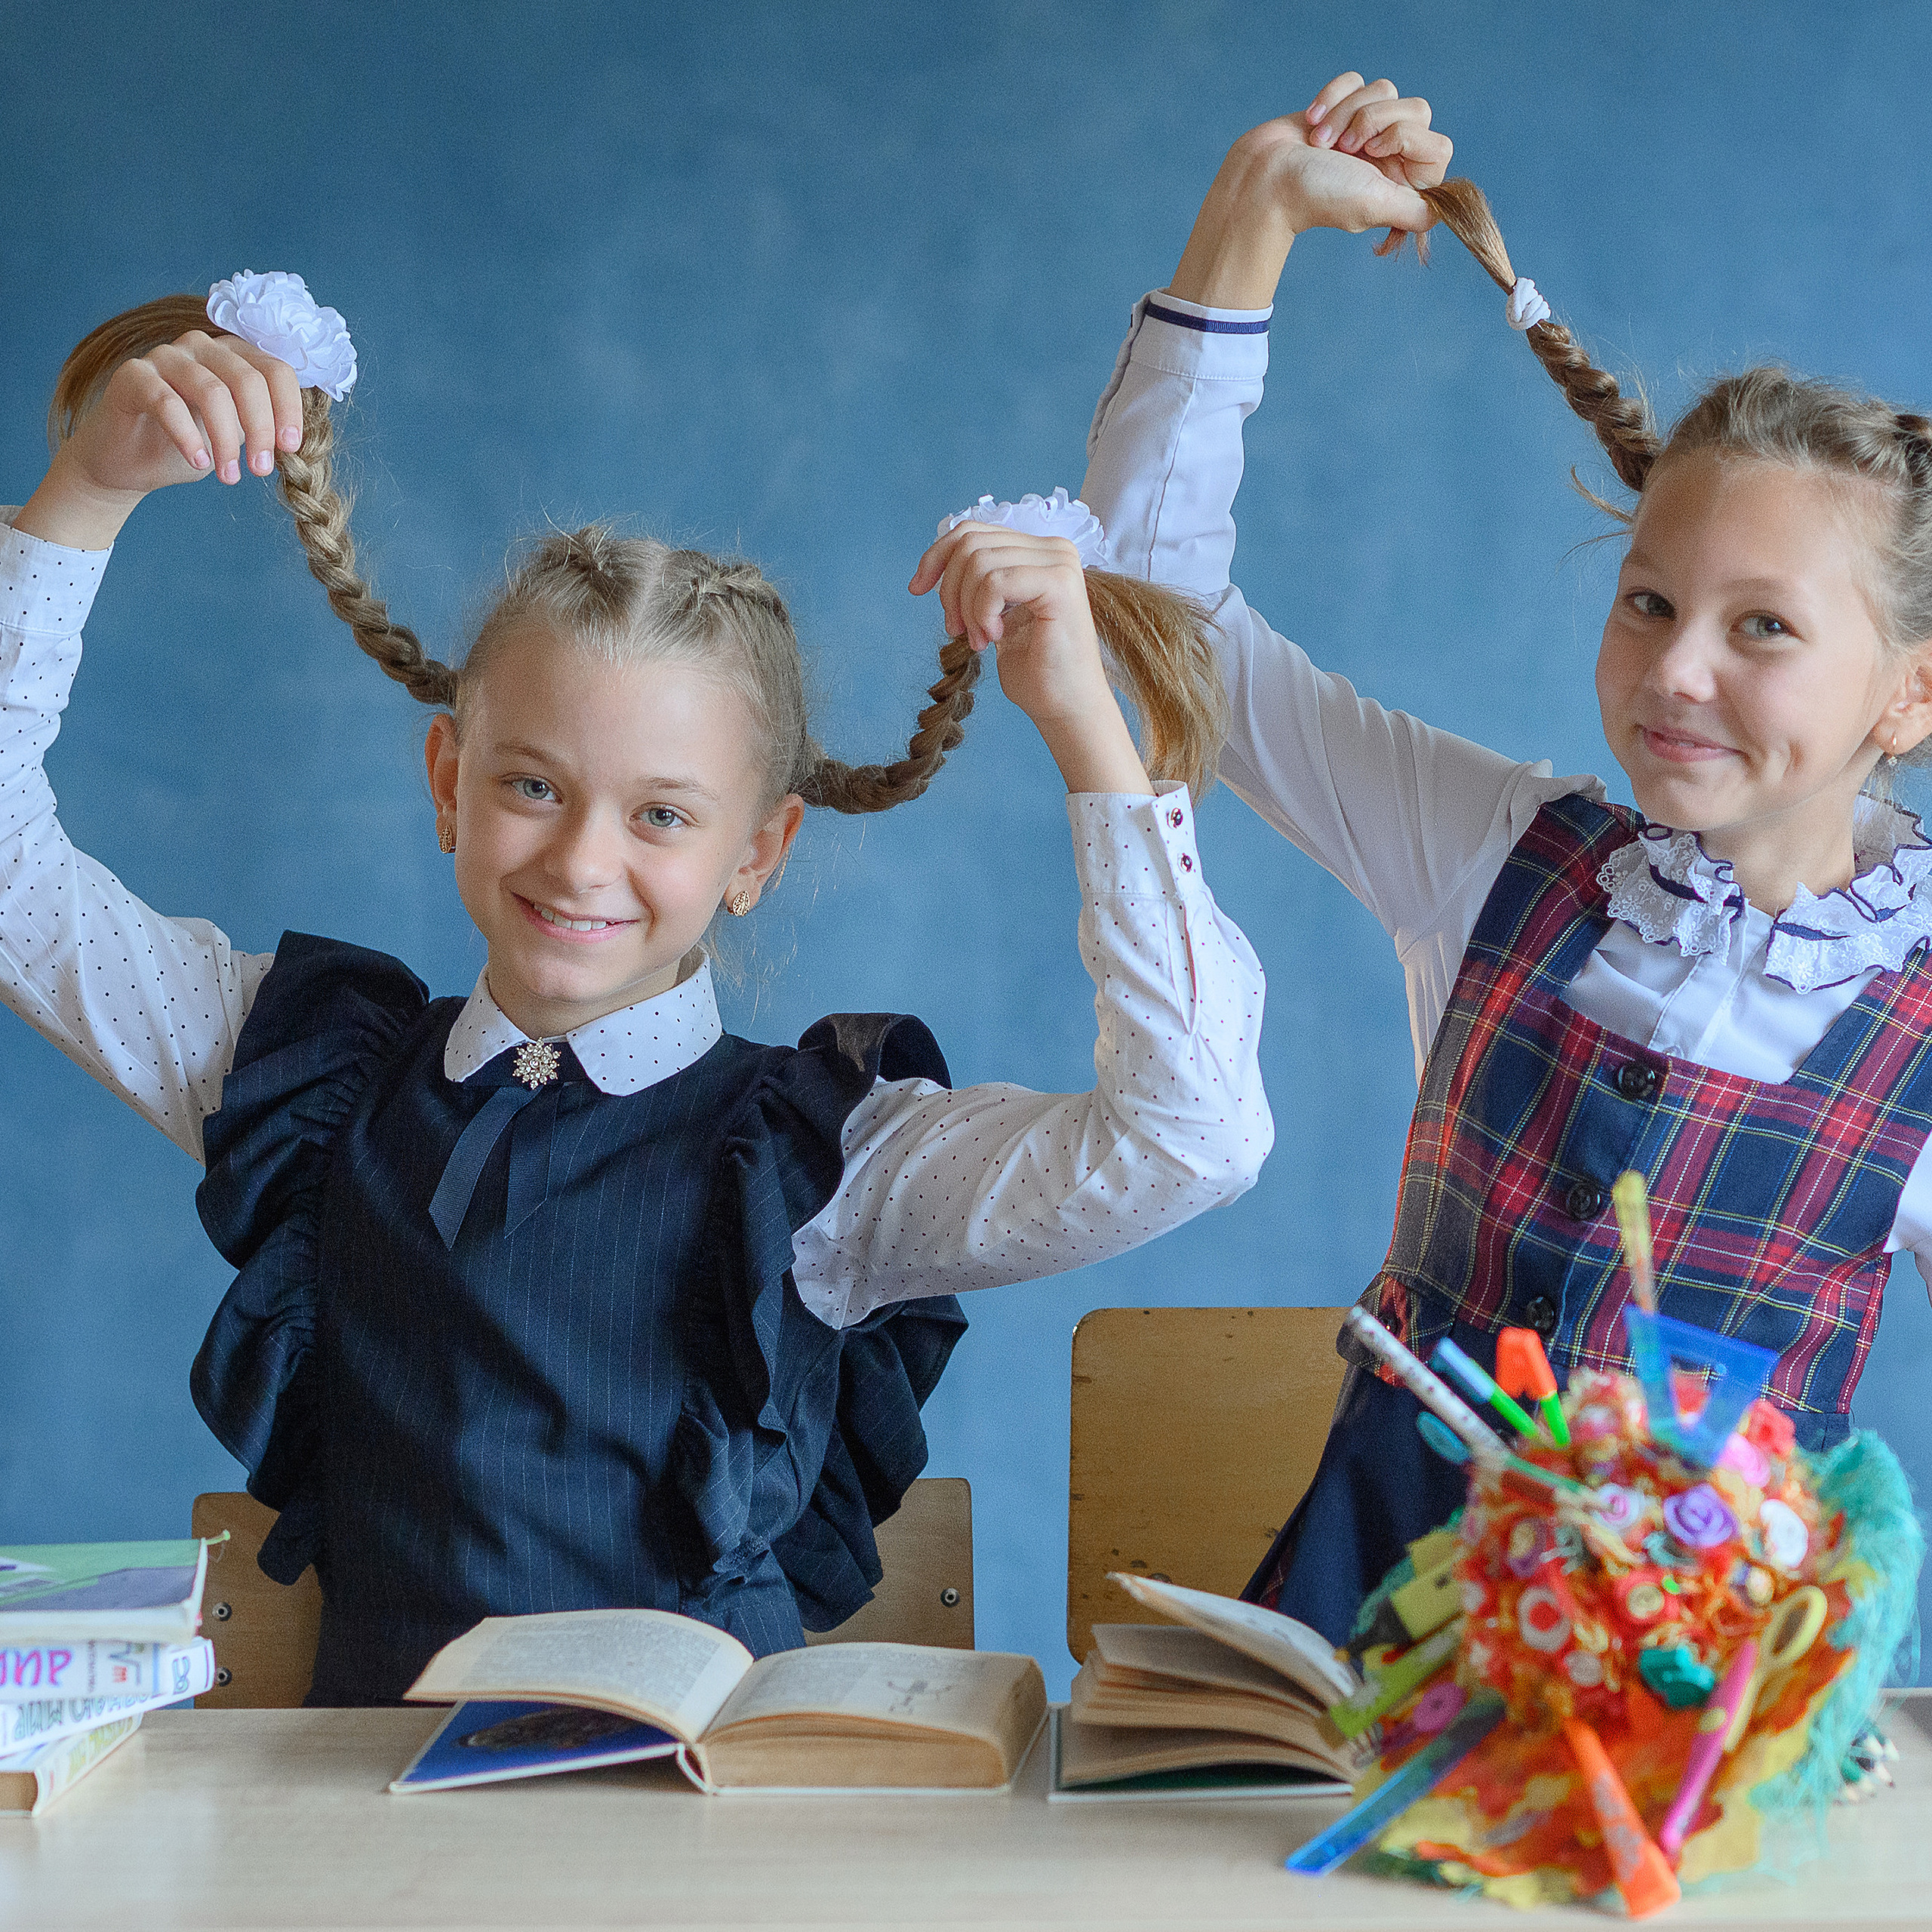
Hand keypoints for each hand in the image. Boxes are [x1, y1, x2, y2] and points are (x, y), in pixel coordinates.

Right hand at [15, 329, 304, 550]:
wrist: (130, 461)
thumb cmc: (191, 445)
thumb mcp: (239, 435)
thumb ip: (266, 424)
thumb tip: (301, 437)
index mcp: (235, 356)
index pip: (276, 370)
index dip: (289, 409)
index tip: (291, 448)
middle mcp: (201, 346)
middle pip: (247, 379)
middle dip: (261, 429)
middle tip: (261, 470)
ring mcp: (165, 356)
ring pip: (210, 390)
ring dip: (226, 440)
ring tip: (230, 477)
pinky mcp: (132, 375)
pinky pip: (166, 401)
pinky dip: (187, 435)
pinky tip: (198, 462)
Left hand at [908, 525, 1151, 794]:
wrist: (1065, 706)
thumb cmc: (1034, 669)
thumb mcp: (994, 613)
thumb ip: (980, 580)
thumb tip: (938, 560)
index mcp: (1039, 551)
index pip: (973, 531)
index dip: (937, 557)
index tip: (917, 589)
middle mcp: (1054, 548)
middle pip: (971, 542)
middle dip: (950, 589)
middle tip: (956, 630)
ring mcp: (1060, 563)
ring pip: (979, 562)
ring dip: (967, 608)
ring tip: (979, 640)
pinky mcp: (1059, 583)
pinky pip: (995, 582)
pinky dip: (982, 612)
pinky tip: (994, 638)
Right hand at [1169, 72, 1452, 309]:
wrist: (1265, 177)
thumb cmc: (1316, 194)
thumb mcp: (1377, 205)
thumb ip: (1418, 210)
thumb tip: (1446, 211)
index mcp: (1403, 182)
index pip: (1439, 146)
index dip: (1409, 141)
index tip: (1376, 155)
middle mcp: (1390, 156)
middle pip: (1417, 110)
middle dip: (1376, 122)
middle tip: (1348, 149)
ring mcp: (1366, 130)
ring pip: (1385, 91)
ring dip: (1348, 114)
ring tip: (1323, 142)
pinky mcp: (1343, 107)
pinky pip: (1356, 80)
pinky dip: (1333, 97)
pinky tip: (1313, 121)